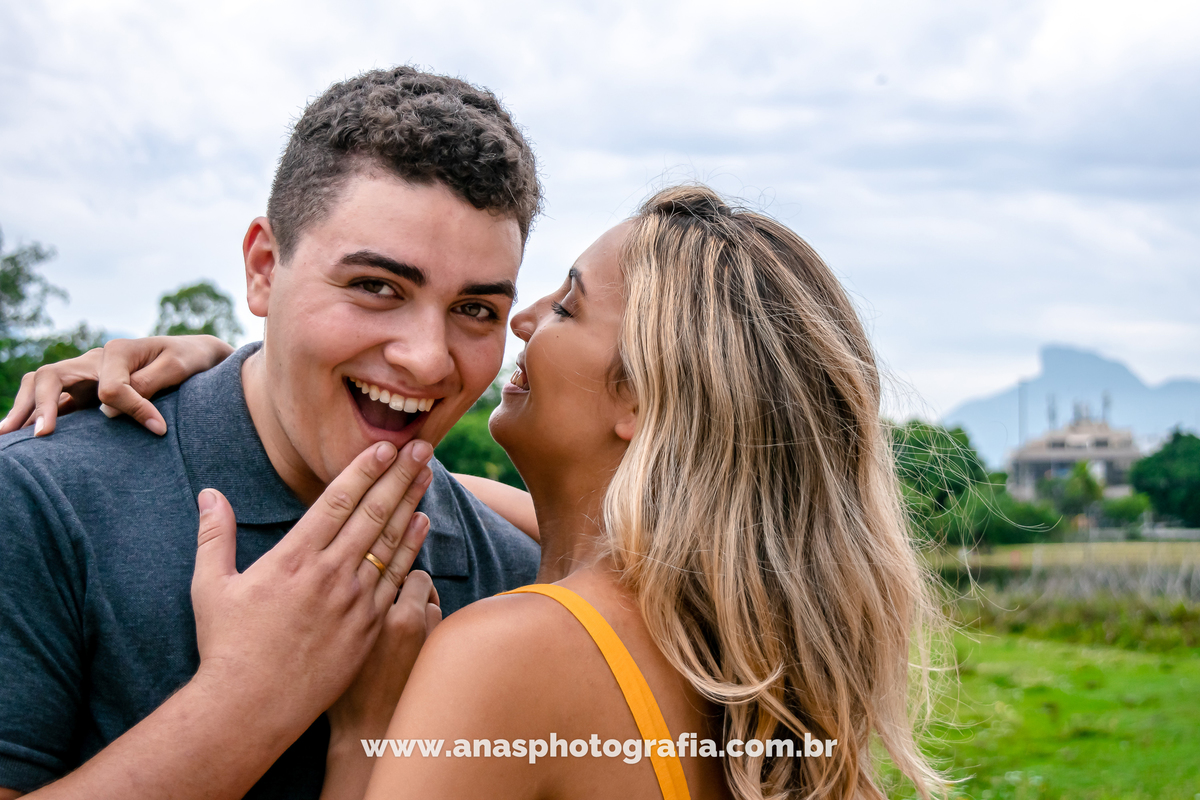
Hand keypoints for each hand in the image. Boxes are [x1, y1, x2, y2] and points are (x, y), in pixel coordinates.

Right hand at [0, 334, 233, 436]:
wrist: (196, 355)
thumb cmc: (189, 359)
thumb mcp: (178, 367)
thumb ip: (148, 384)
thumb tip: (108, 410)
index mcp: (118, 351)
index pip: (110, 386)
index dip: (131, 407)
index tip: (158, 428)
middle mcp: (94, 361)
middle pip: (51, 376)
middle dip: (40, 404)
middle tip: (40, 435)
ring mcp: (85, 377)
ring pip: (42, 386)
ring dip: (25, 408)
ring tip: (6, 434)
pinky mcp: (86, 393)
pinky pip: (54, 402)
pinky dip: (35, 415)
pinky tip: (19, 435)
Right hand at [189, 438, 435, 736]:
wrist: (250, 708)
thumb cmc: (226, 648)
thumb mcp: (211, 587)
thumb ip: (215, 536)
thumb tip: (209, 494)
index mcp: (292, 559)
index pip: (336, 501)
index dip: (364, 470)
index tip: (384, 446)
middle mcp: (328, 574)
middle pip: (372, 513)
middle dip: (398, 476)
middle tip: (421, 449)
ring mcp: (353, 602)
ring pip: (390, 542)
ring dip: (410, 504)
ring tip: (427, 476)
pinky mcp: (369, 628)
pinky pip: (397, 579)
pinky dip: (411, 548)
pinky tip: (421, 526)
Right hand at [327, 567, 441, 743]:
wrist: (371, 737)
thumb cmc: (347, 694)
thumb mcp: (342, 643)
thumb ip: (355, 608)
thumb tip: (360, 582)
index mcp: (389, 618)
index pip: (403, 570)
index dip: (391, 573)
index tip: (380, 581)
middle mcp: (417, 624)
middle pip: (423, 583)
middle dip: (411, 590)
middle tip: (393, 605)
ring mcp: (435, 640)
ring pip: (434, 606)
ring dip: (423, 611)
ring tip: (400, 630)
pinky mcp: (444, 657)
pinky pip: (441, 630)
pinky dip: (431, 632)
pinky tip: (413, 647)